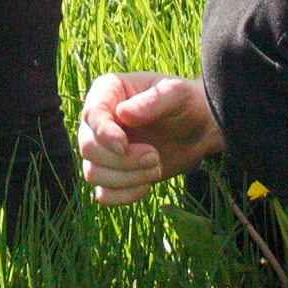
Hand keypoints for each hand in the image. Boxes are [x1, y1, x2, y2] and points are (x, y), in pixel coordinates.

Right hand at [77, 71, 222, 205]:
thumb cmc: (185, 103)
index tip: (124, 145)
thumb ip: (152, 101)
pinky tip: (146, 186)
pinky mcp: (112, 174)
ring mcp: (102, 150)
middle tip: (155, 156)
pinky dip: (123, 195)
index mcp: (107, 92)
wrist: (199, 130)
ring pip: (92, 173)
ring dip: (125, 178)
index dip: (103, 133)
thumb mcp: (176, 94)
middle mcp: (97, 122)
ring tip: (156, 168)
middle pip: (88, 148)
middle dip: (121, 160)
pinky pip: (103, 194)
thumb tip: (122, 113)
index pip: (91, 115)